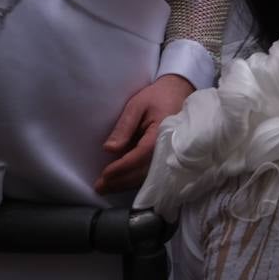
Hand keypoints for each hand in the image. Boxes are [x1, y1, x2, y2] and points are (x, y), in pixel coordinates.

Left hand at [95, 74, 193, 193]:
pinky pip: (153, 172)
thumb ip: (125, 126)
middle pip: (145, 171)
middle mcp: (170, 146)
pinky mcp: (169, 156)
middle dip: (121, 181)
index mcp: (163, 131)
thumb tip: (109, 149)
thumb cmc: (157, 97)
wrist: (179, 92)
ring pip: (150, 175)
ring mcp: (172, 152)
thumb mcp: (137, 105)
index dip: (123, 167)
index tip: (104, 174)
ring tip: (106, 187)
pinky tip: (121, 181)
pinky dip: (136, 179)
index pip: (142, 154)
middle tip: (100, 187)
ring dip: (127, 183)